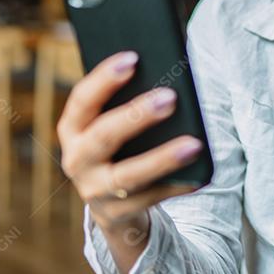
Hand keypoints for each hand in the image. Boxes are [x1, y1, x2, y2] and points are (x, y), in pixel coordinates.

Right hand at [58, 51, 203, 232]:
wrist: (112, 204)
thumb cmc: (120, 146)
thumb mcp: (113, 124)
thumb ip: (127, 102)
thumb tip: (168, 81)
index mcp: (73, 129)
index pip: (82, 99)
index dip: (104, 78)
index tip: (133, 58)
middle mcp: (76, 160)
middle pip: (103, 136)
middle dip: (136, 116)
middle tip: (170, 97)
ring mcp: (94, 191)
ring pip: (128, 176)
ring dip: (162, 159)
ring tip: (194, 144)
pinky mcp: (117, 215)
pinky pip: (151, 199)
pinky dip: (177, 186)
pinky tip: (200, 175)